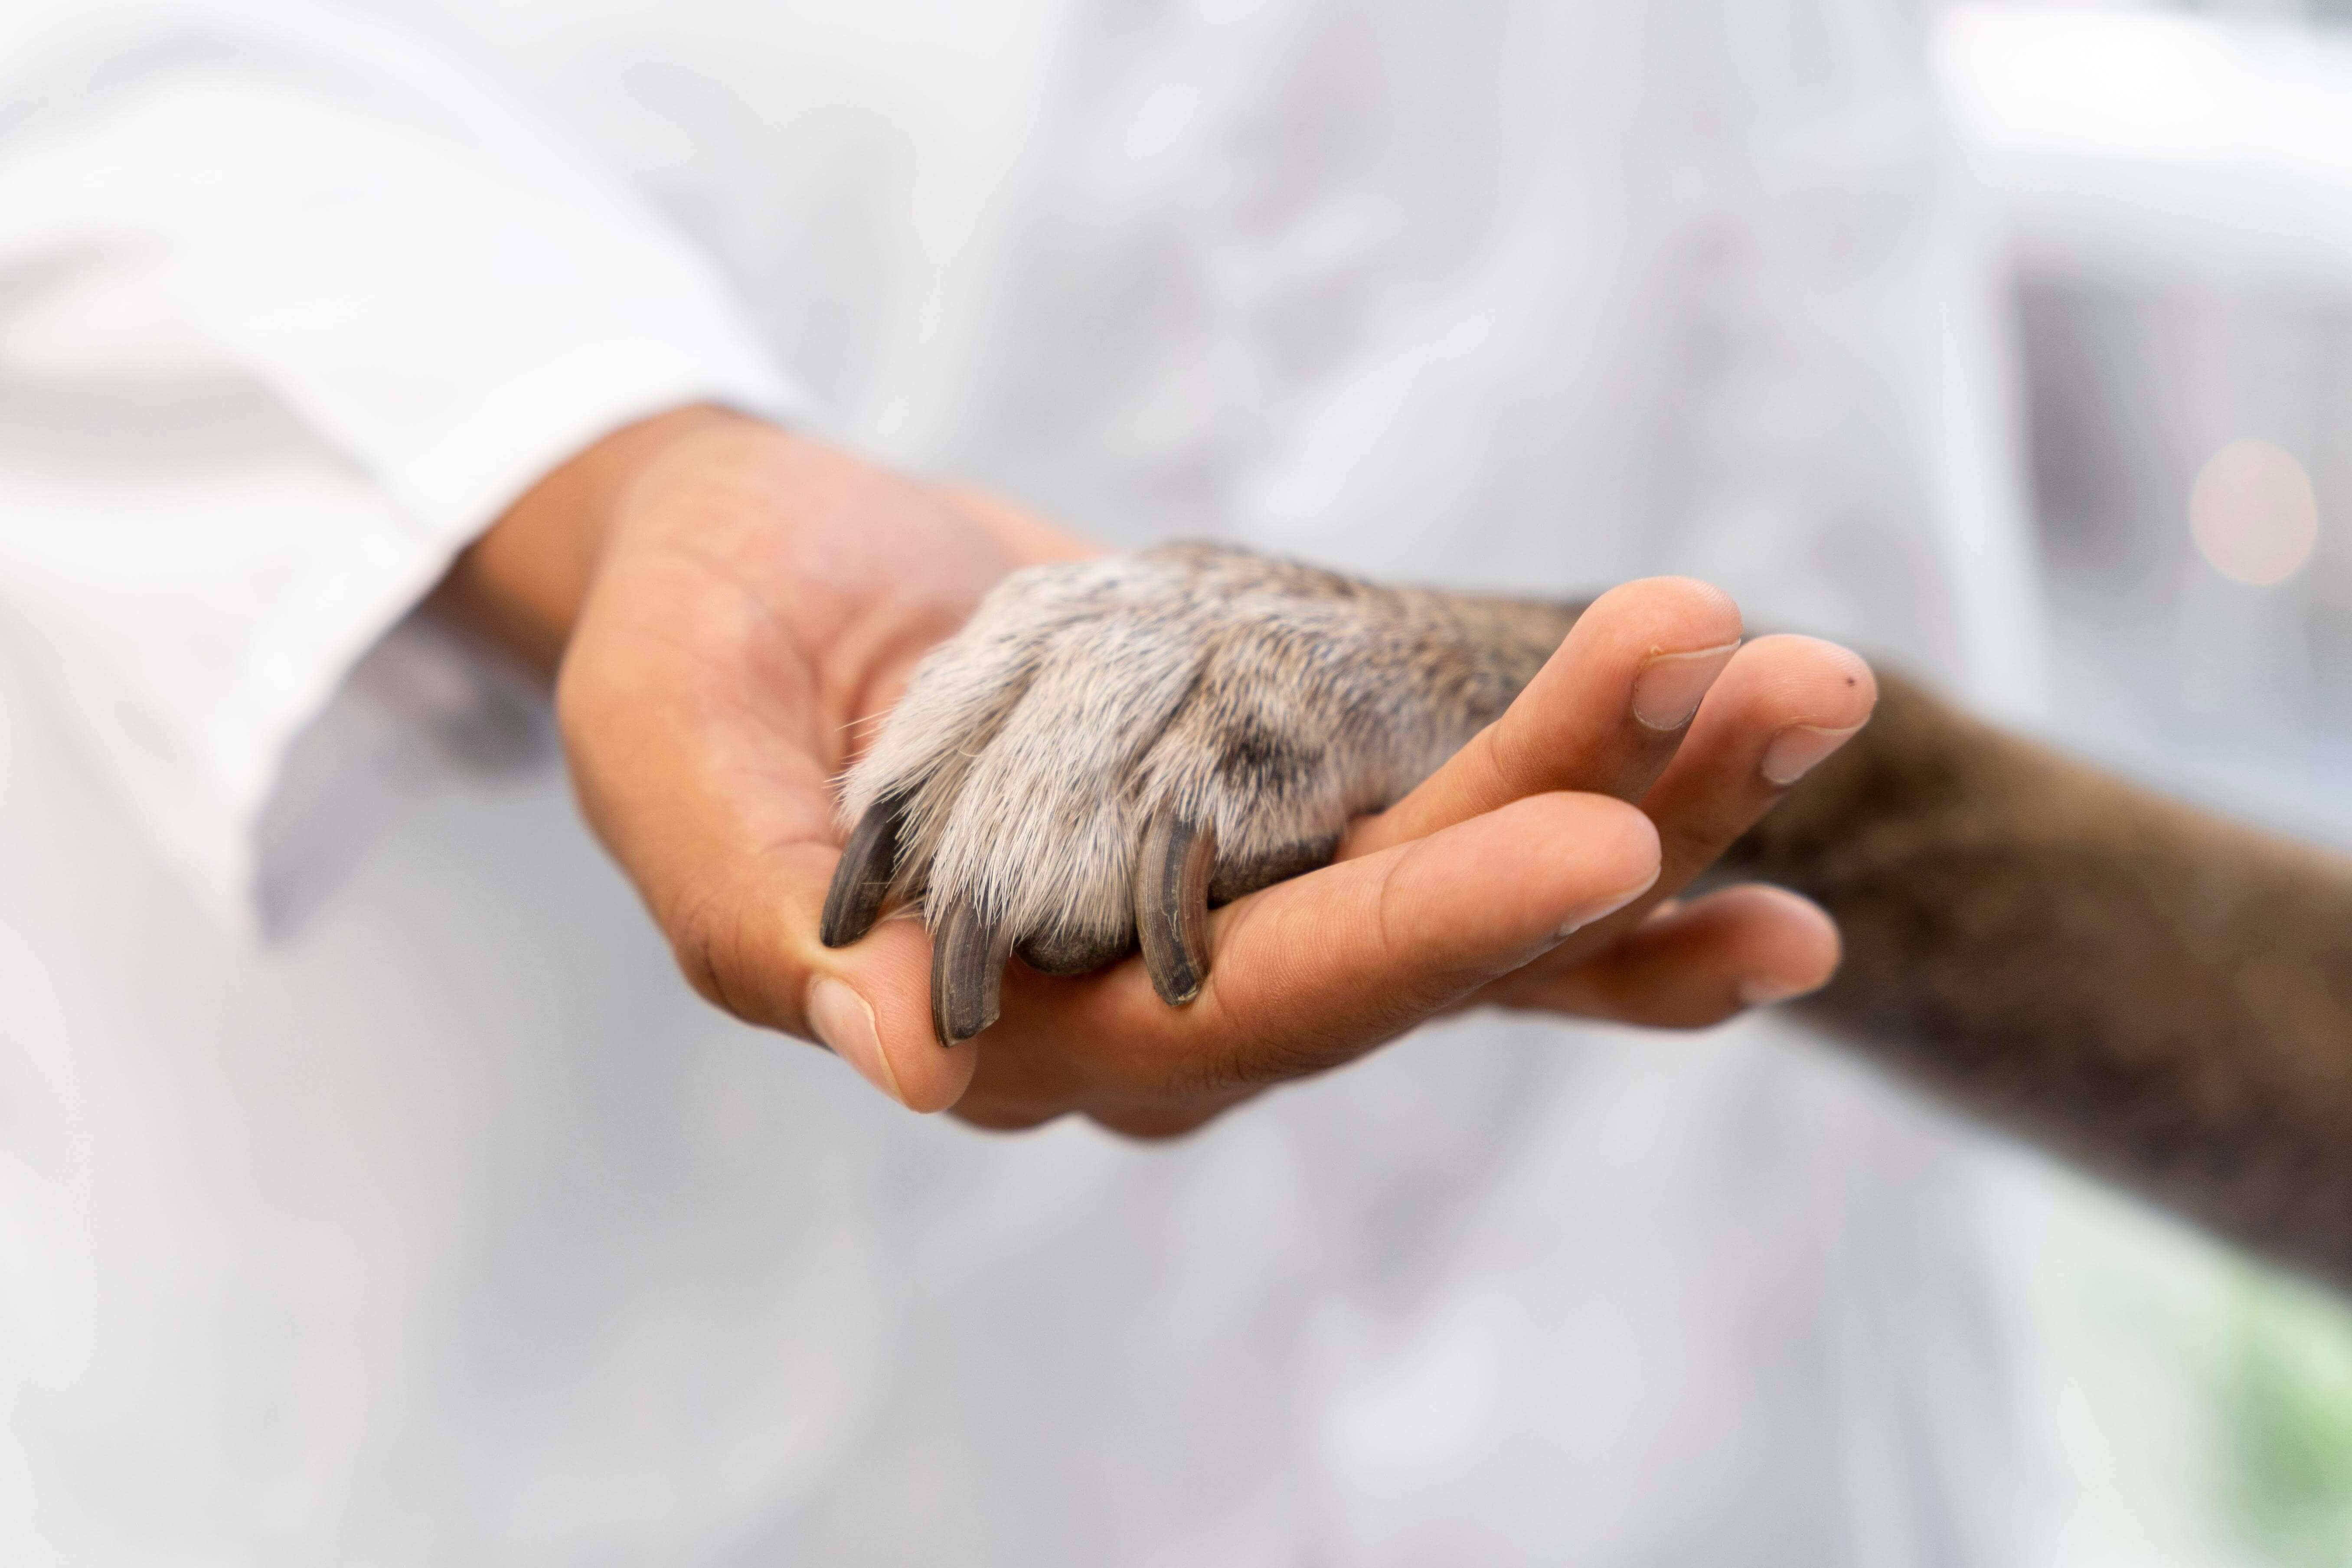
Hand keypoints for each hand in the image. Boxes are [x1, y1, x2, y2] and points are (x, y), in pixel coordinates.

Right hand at [435, 409, 1869, 1133]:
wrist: (757, 571)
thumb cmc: (687, 667)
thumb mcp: (677, 776)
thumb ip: (770, 921)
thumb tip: (901, 1055)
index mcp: (1024, 1027)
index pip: (1249, 1007)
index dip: (1423, 938)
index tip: (1603, 848)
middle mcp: (1169, 1001)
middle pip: (1424, 945)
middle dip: (1612, 824)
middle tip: (1781, 685)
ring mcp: (1245, 914)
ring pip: (1479, 889)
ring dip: (1664, 793)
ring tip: (1812, 683)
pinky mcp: (1287, 824)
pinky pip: (1470, 853)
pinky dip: (1620, 847)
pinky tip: (1768, 830)